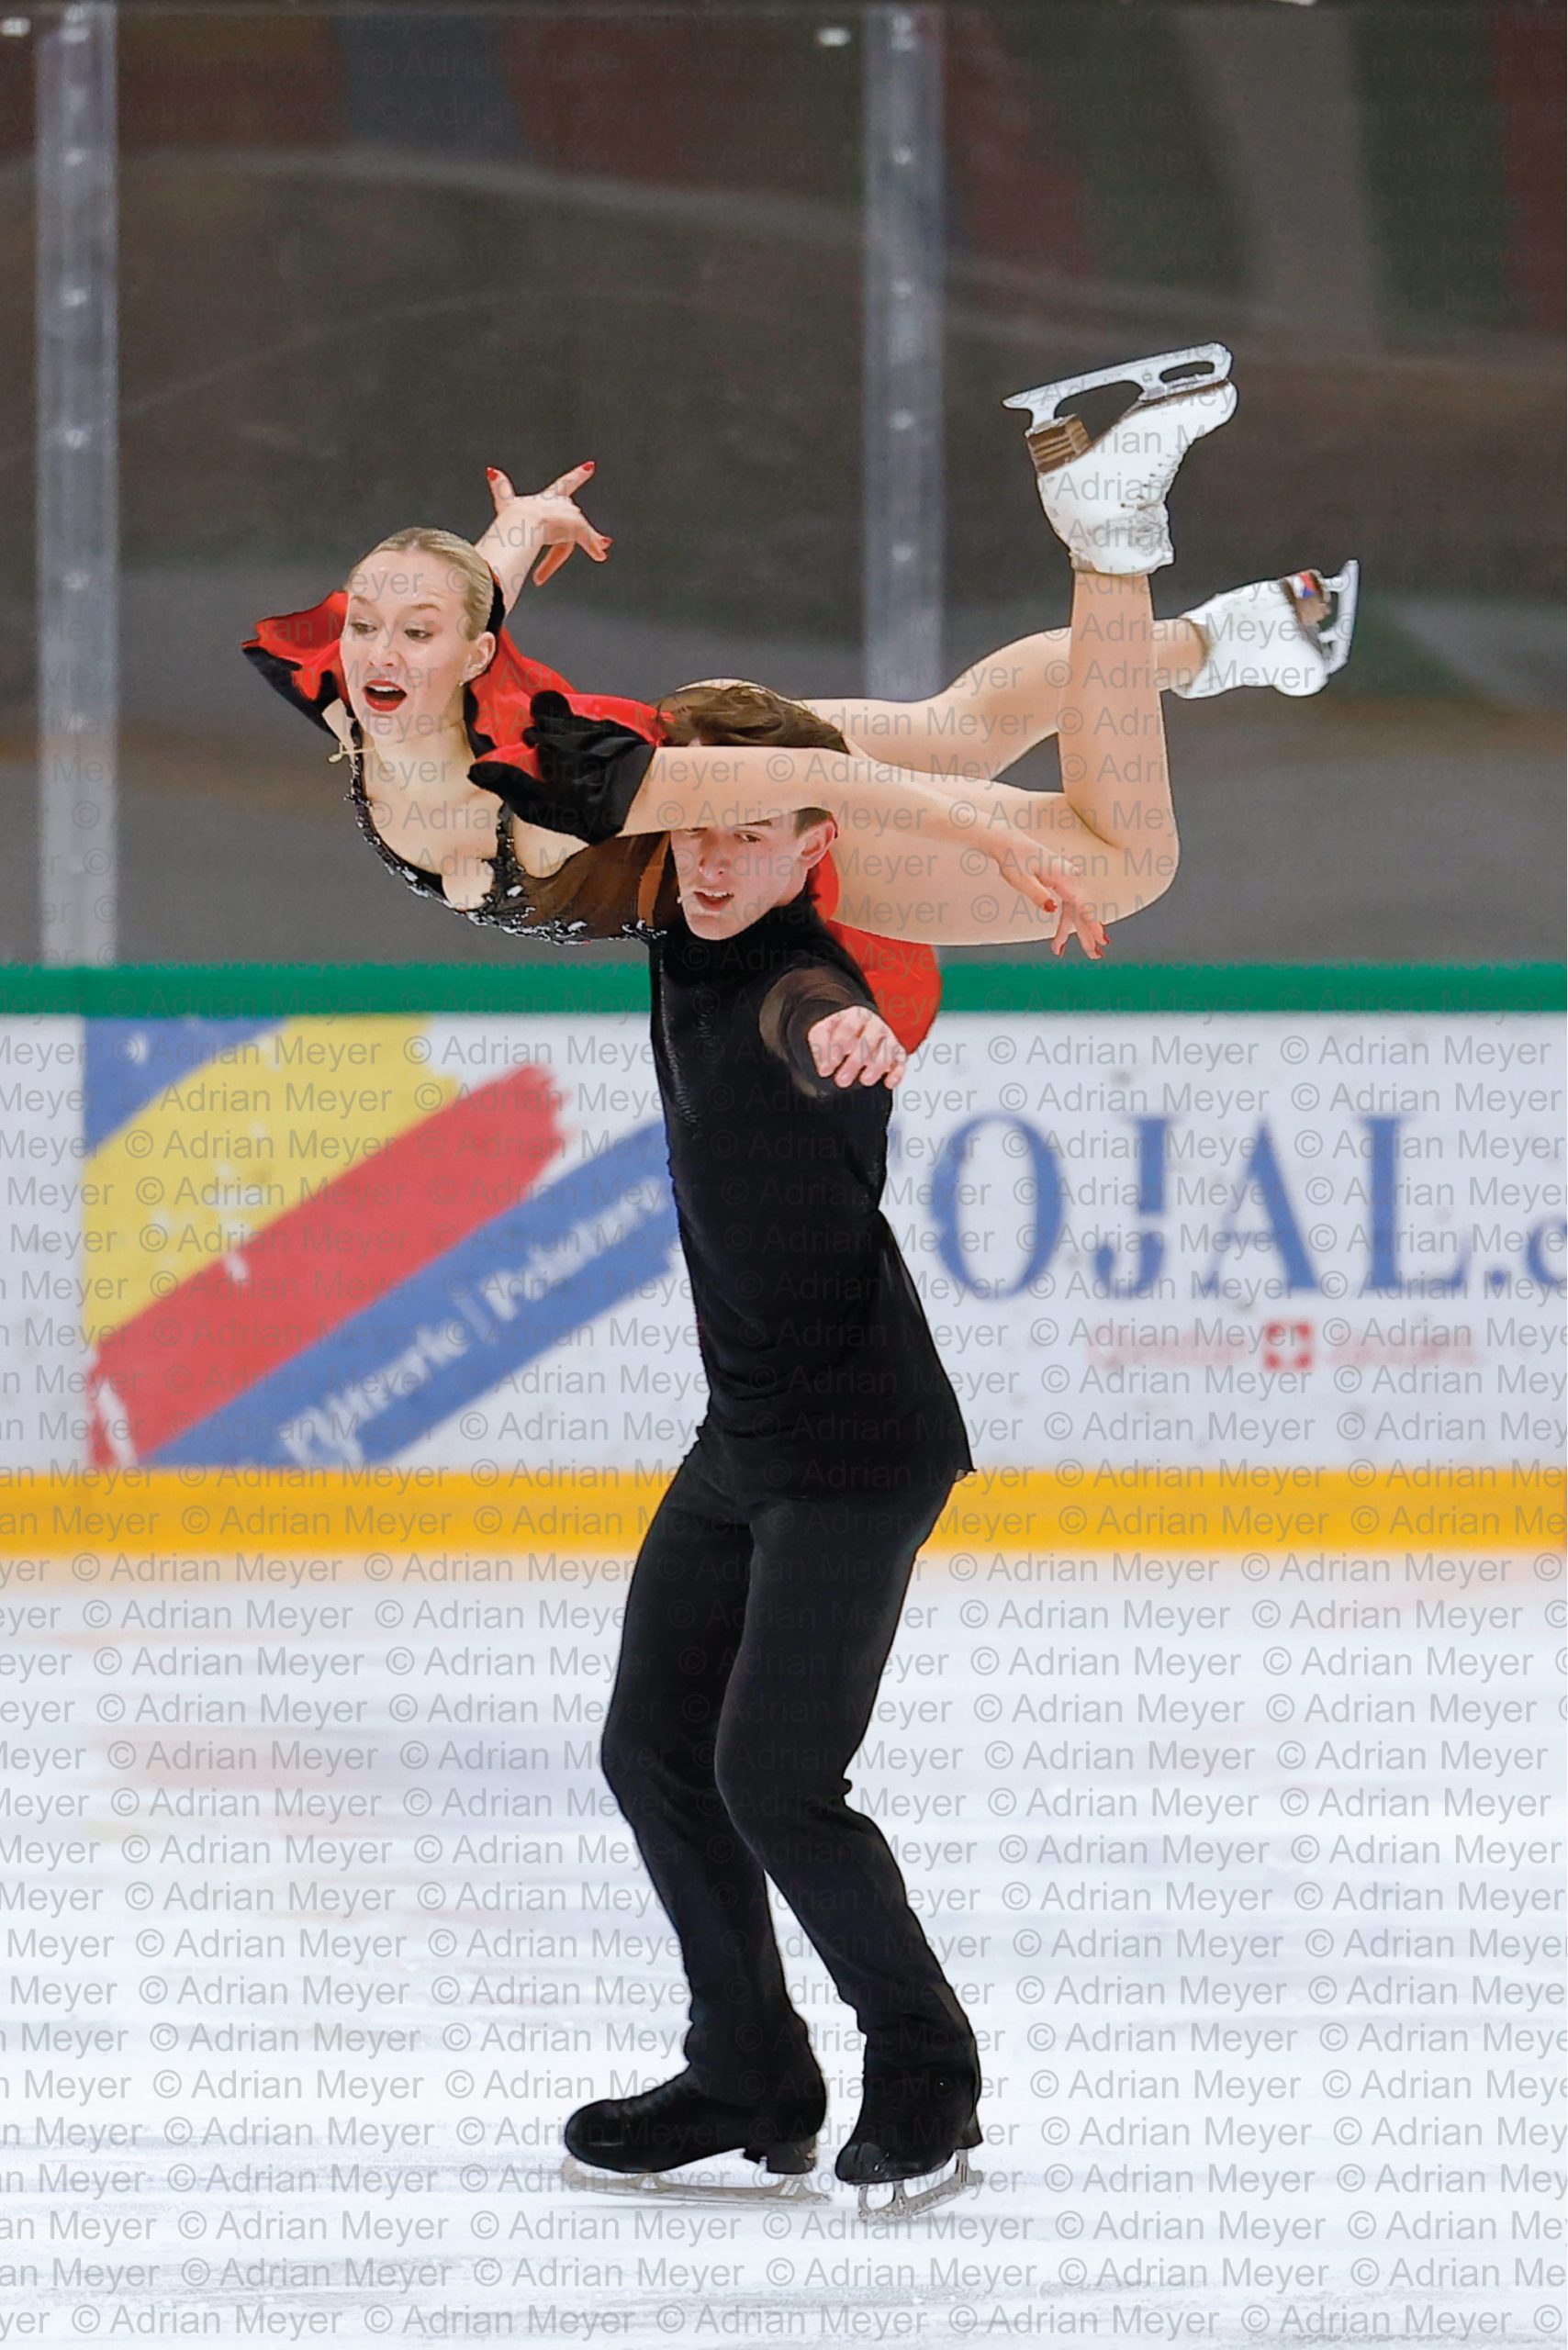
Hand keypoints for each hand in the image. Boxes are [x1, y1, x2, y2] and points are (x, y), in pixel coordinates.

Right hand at [484, 462, 611, 586]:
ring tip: (600, 552)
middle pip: (573, 516)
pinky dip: (593, 548)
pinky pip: (587, 541)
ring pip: (582, 531)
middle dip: (579, 527)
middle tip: (594, 536)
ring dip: (591, 541)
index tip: (591, 466)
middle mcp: (562, 505)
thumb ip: (500, 487)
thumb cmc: (512, 517)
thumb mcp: (505, 502)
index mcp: (547, 498)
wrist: (522, 524)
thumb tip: (491, 470)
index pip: (564, 484)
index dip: (577, 475)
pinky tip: (601, 556)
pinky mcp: (576, 528)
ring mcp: (570, 517)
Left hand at [806, 1005, 908, 1089]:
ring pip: (889, 1050)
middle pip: (869, 1040)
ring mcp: (888, 1038)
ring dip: (877, 1066)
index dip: (838, 1047)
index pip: (849, 1028)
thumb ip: (820, 1046)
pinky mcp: (898, 1053)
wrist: (852, 1033)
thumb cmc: (838, 1033)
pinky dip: (897, 1073)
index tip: (828, 1067)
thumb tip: (825, 1067)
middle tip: (842, 1080)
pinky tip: (888, 1083)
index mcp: (857, 1015)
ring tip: (864, 1081)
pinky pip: (902, 1061)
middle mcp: (875, 1025)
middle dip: (855, 1061)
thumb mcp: (822, 1033)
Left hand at [986, 834, 1108, 958]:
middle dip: (1088, 934)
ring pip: (1075, 911)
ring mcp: (1067, 880)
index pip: (1082, 904)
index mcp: (1064, 876)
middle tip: (1095, 956)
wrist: (1008, 843)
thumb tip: (1052, 909)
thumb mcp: (1020, 879)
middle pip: (1083, 910)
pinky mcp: (1061, 883)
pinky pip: (1068, 906)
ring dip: (1072, 932)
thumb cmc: (1013, 859)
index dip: (1093, 924)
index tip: (1102, 939)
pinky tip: (1060, 939)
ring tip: (1060, 951)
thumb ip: (1037, 894)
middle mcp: (1070, 877)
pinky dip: (1065, 922)